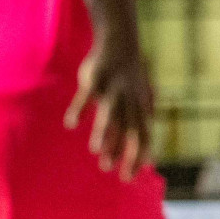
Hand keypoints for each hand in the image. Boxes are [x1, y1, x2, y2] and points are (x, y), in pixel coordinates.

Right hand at [64, 36, 153, 180]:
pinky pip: (87, 95)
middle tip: (111, 170)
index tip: (130, 176)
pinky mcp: (96, 79)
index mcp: (141, 108)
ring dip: (104, 132)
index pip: (144, 136)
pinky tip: (71, 124)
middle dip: (123, 151)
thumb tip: (148, 160)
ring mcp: (114, 90)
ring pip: (110, 114)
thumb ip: (141, 130)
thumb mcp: (140, 103)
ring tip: (95, 151)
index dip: (139, 156)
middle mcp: (130, 102)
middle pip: (129, 130)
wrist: (121, 42)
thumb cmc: (130, 79)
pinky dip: (80, 109)